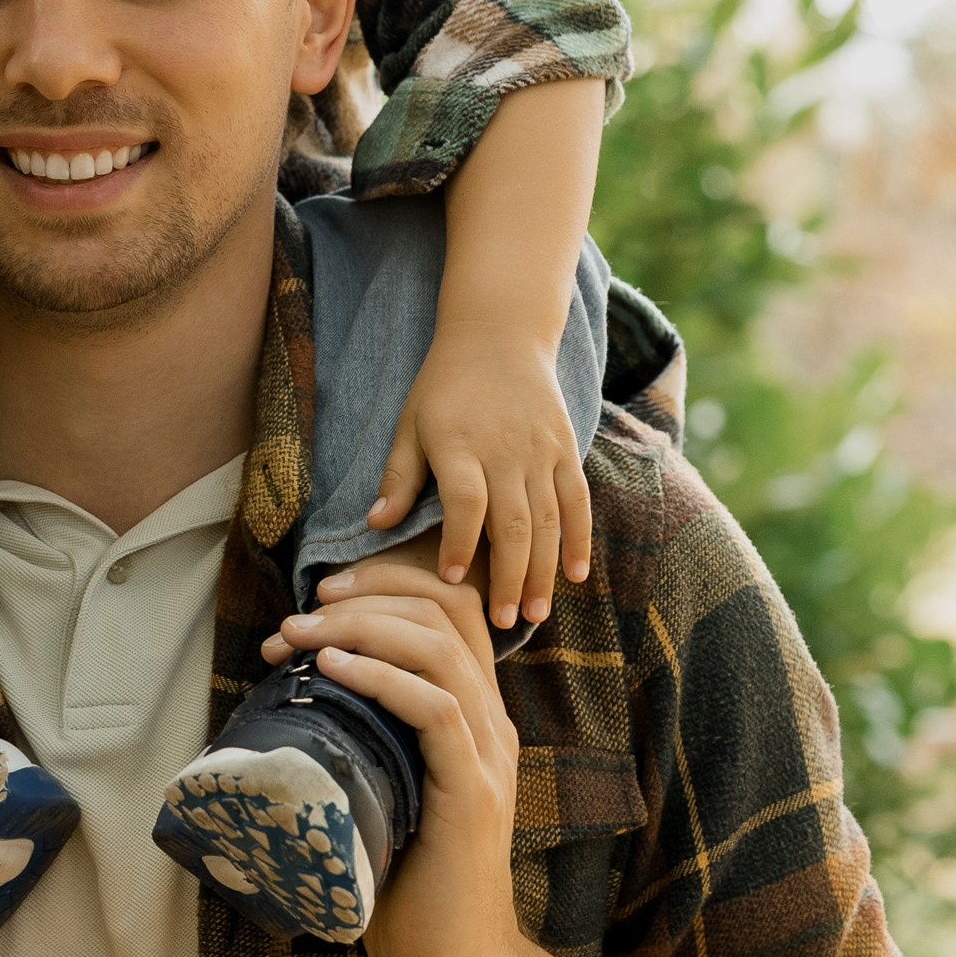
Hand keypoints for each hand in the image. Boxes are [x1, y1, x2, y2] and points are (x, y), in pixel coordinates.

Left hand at [263, 560, 525, 956]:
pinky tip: (332, 669)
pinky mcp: (474, 792)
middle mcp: (490, 723)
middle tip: (300, 609)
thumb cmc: (399, 878)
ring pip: (440, 649)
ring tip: (301, 634)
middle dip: (366, 594)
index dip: (389, 580)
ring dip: (362, 628)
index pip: (449, 608)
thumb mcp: (375, 782)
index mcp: (471, 714)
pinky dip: (380, 677)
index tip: (321, 589)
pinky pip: (435, 710)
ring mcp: (487, 756)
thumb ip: (358, 731)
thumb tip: (285, 682)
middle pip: (446, 611)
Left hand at [367, 322, 590, 630]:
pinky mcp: (564, 449)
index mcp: (459, 445)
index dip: (460, 545)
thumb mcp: (410, 422)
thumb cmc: (444, 384)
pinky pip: (577, 501)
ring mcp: (540, 451)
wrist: (499, 334)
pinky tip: (576, 575)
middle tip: (504, 622)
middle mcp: (504, 451)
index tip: (453, 581)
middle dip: (509, 577)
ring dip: (544, 571)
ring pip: (547, 520)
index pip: (465, 504)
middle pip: (512, 523)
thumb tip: (376, 524)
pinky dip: (580, 539)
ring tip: (535, 614)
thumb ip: (399, 475)